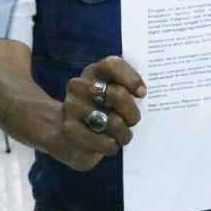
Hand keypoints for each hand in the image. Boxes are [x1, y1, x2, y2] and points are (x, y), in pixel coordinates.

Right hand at [53, 56, 145, 170]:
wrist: (68, 134)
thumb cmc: (101, 111)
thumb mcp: (112, 95)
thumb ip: (126, 89)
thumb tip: (141, 93)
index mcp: (93, 72)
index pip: (112, 64)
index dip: (131, 78)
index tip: (142, 93)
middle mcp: (78, 86)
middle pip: (117, 95)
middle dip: (132, 113)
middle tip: (133, 121)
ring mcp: (71, 107)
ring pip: (114, 122)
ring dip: (124, 134)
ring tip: (122, 136)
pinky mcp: (69, 129)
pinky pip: (105, 142)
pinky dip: (113, 146)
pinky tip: (108, 142)